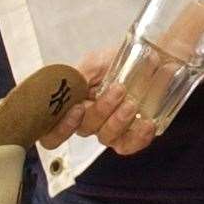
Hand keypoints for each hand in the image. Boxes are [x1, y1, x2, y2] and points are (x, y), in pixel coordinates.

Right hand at [40, 46, 158, 156]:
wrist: (150, 58)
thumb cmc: (118, 61)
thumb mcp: (94, 62)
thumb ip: (77, 77)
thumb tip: (66, 87)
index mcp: (73, 105)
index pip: (53, 131)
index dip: (60, 128)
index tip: (78, 109)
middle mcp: (89, 121)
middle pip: (85, 129)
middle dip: (102, 110)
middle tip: (119, 90)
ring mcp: (110, 130)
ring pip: (107, 138)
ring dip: (119, 121)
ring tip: (133, 103)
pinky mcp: (131, 135)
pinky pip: (129, 145)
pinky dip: (138, 137)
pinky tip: (146, 124)